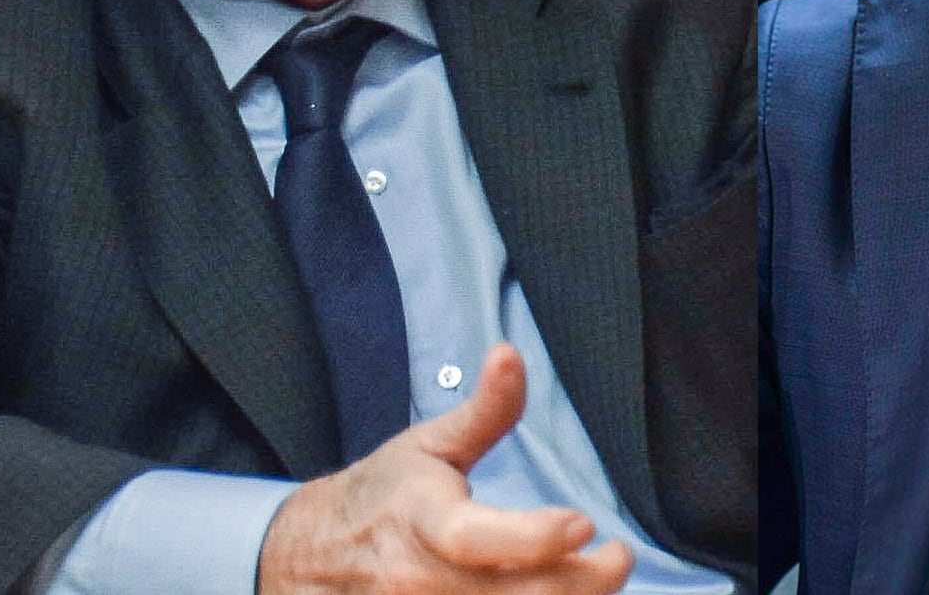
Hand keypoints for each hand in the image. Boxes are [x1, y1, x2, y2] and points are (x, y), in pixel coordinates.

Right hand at [257, 343, 632, 593]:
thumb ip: (485, 411)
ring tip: (595, 579)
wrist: (310, 557)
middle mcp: (421, 583)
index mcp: (423, 523)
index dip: (536, 537)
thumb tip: (511, 355)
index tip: (585, 523)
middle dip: (585, 581)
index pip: (478, 539)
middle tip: (617, 557)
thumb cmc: (383, 497)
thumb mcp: (429, 446)